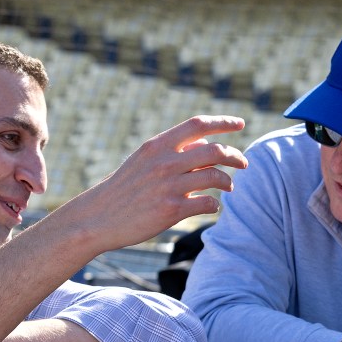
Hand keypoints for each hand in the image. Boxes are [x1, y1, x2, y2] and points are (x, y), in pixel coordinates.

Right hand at [54, 115, 247, 255]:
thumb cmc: (123, 189)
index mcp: (157, 145)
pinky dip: (215, 204)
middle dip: (236, 156)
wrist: (97, 218)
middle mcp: (164, 162)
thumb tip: (204, 144)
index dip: (223, 123)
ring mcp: (169, 186)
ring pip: (215, 177)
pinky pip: (207, 203)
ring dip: (228, 181)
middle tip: (244, 163)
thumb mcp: (142, 161)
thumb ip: (171, 151)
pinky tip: (212, 206)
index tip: (240, 124)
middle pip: (215, 151)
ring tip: (229, 187)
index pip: (198, 124)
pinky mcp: (171, 210)